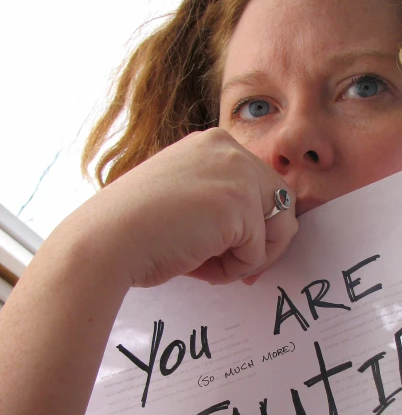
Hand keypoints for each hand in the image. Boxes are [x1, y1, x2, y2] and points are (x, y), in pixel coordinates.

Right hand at [72, 128, 297, 287]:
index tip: (239, 251)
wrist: (106, 240)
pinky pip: (258, 253)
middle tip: (242, 271)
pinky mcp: (239, 206)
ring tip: (213, 268)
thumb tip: (261, 233)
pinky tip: (200, 267)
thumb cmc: (135, 229)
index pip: (263, 184)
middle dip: (267, 243)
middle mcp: (230, 150)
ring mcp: (237, 174)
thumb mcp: (186, 197)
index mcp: (214, 144)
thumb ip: (221, 200)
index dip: (258, 223)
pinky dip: (234, 271)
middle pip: (283, 202)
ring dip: (251, 258)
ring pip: (279, 228)